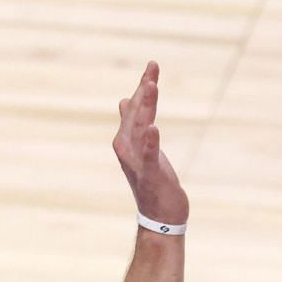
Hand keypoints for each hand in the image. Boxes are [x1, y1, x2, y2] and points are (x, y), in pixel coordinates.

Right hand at [113, 61, 188, 227]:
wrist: (158, 214)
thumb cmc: (152, 181)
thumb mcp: (143, 148)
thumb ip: (134, 124)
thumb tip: (123, 101)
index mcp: (126, 140)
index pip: (134, 107)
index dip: (143, 86)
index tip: (153, 66)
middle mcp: (126, 148)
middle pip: (136, 113)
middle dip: (144, 90)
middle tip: (153, 67)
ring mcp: (136, 161)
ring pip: (141, 127)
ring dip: (146, 106)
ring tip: (151, 86)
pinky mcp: (150, 174)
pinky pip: (149, 155)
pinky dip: (151, 141)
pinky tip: (154, 128)